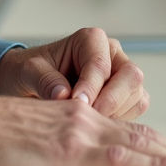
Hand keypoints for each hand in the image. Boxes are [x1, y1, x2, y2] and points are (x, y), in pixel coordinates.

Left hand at [0, 28, 148, 119]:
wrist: (31, 82)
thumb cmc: (32, 71)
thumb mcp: (28, 71)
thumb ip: (44, 80)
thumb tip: (63, 95)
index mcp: (90, 40)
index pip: (100, 64)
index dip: (91, 87)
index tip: (78, 105)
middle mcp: (112, 54)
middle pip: (130, 76)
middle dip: (111, 100)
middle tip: (89, 118)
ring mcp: (121, 75)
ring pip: (137, 95)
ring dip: (116, 113)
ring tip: (88, 123)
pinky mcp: (125, 95)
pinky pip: (136, 109)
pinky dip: (121, 120)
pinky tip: (98, 125)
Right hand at [0, 91, 165, 165]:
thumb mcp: (28, 141)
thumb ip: (55, 150)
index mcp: (72, 116)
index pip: (122, 131)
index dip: (154, 143)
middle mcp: (83, 119)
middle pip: (140, 136)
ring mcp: (81, 132)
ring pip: (142, 145)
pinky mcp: (74, 149)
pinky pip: (126, 158)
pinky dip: (159, 164)